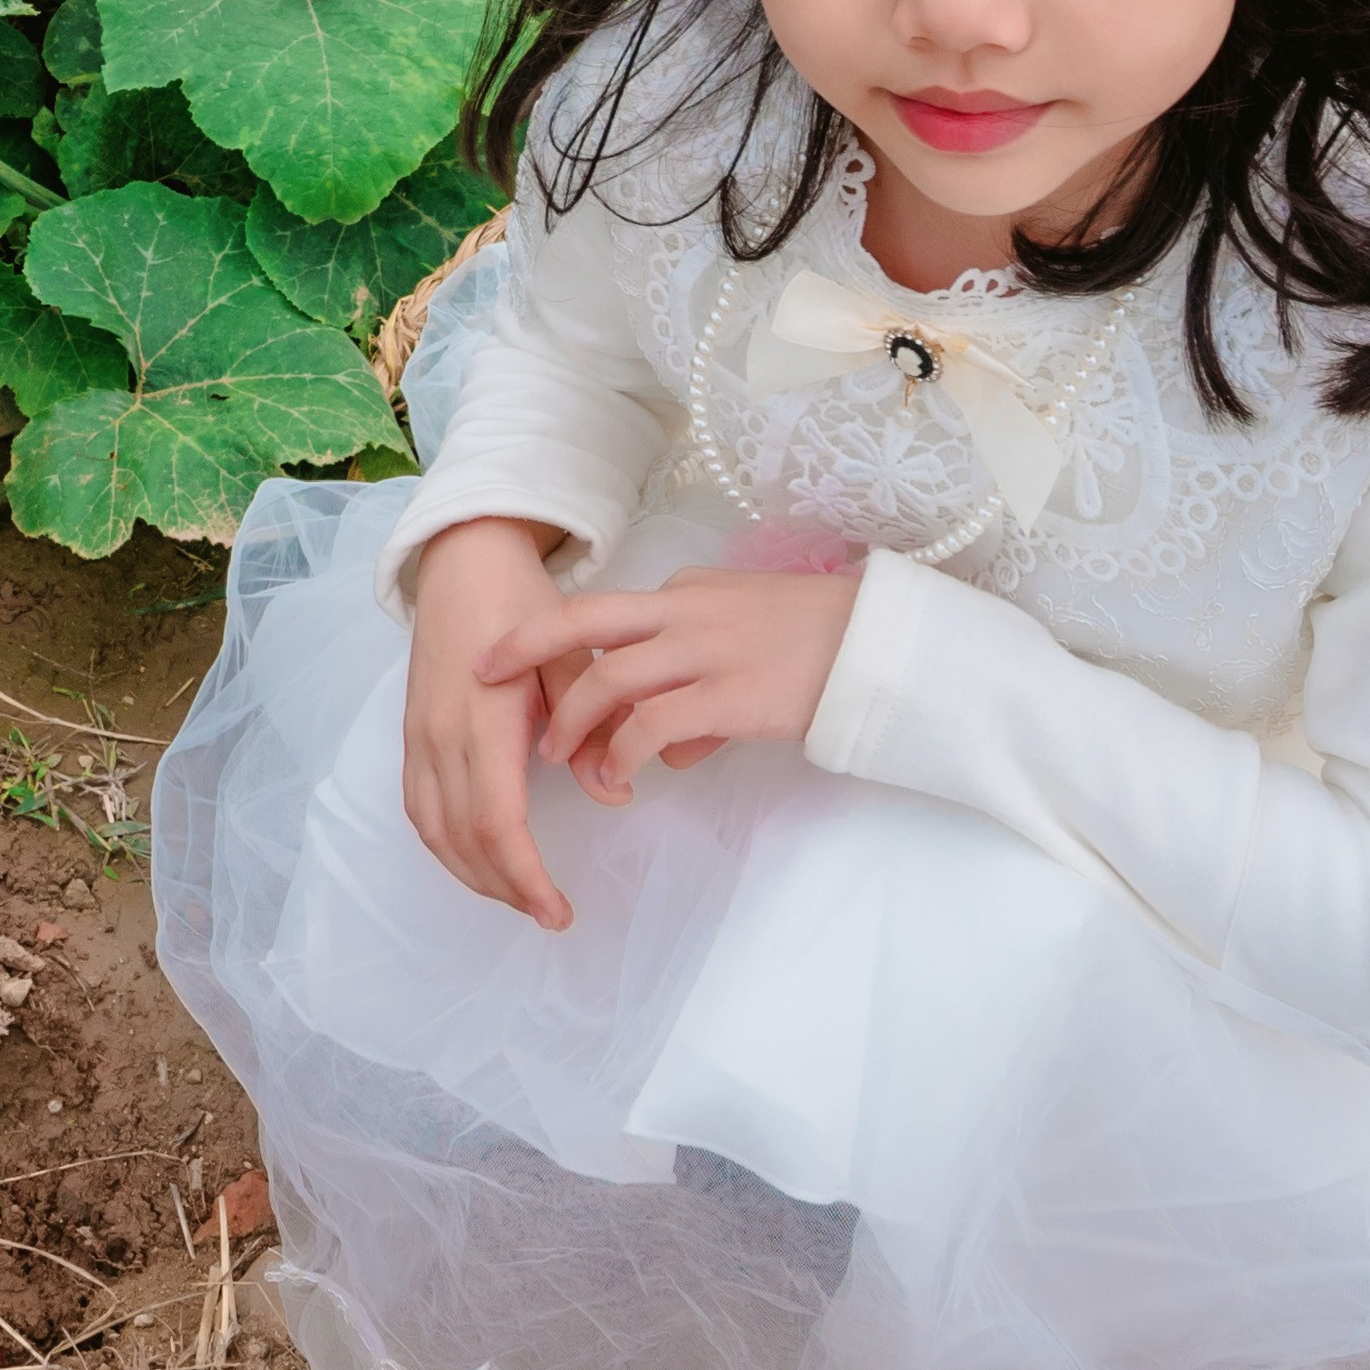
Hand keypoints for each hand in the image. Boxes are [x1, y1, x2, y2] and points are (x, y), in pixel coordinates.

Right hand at [395, 518, 583, 931]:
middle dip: (506, 887)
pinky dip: (445, 846)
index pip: (499, 822)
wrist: (463, 565)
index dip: (526, 876)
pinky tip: (476, 858)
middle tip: (549, 914)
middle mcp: (441, 736)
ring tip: (517, 895)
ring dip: (472, 874)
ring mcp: (418, 737)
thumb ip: (591, 726)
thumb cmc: (523, 606)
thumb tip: (613, 795)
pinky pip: (419, 809)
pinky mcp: (410, 735)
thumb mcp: (573, 656)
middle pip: (465, 839)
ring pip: (434, 832)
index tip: (558, 911)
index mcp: (485, 719)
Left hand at [474, 569, 860, 803]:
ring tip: (556, 757)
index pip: (610, 613)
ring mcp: (707, 651)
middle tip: (484, 678)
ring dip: (574, 720)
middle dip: (525, 647)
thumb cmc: (824, 642)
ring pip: (610, 678)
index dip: (558, 642)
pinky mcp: (729, 696)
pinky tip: (618, 779)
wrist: (885, 646)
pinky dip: (623, 754)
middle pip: (585, 622)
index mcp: (691, 590)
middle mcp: (689, 611)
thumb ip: (702, 676)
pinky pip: (653, 725)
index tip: (513, 660)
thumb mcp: (751, 637)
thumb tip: (675, 745)